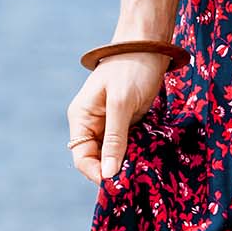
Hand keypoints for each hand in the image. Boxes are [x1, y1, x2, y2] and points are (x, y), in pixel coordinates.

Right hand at [65, 52, 171, 183]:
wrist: (150, 45)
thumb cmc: (131, 68)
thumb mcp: (121, 103)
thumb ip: (114, 138)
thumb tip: (108, 173)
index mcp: (81, 118)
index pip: (82, 158)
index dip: (97, 174)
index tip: (119, 185)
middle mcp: (92, 124)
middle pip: (98, 160)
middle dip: (113, 171)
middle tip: (135, 181)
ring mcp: (110, 124)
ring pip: (114, 155)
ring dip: (127, 164)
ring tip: (144, 172)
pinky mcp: (128, 123)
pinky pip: (128, 146)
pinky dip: (136, 154)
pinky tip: (149, 159)